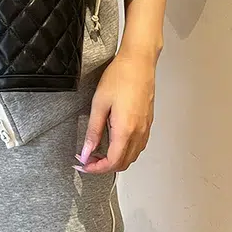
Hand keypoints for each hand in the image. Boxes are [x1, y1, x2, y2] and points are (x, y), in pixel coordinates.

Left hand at [74, 48, 155, 173]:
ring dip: (115, 159)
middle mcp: (139, 133)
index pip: (112, 162)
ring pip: (132, 156)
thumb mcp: (99, 103)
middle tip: (87, 158)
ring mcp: (146, 128)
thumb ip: (93, 131)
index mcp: (126, 130)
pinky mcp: (148, 122)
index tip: (83, 165)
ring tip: (97, 150)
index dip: (96, 168)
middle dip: (104, 166)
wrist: (139, 62)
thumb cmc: (120, 77)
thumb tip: (87, 151)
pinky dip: (125, 151)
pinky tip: (113, 141)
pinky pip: (138, 146)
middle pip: (123, 163)